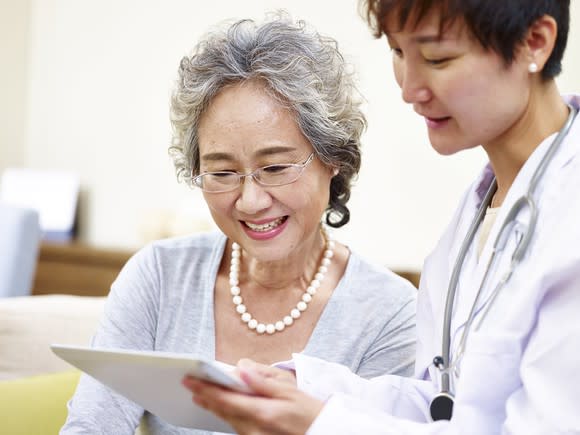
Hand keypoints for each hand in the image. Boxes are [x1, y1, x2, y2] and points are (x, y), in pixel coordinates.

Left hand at [182, 359, 323, 434]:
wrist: (323, 434)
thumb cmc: (310, 412)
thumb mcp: (290, 391)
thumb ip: (263, 381)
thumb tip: (241, 368)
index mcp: (263, 412)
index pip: (226, 399)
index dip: (206, 389)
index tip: (190, 380)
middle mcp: (255, 429)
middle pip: (223, 411)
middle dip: (205, 397)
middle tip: (189, 384)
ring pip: (228, 420)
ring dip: (214, 407)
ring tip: (201, 394)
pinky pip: (237, 427)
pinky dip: (228, 415)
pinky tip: (222, 407)